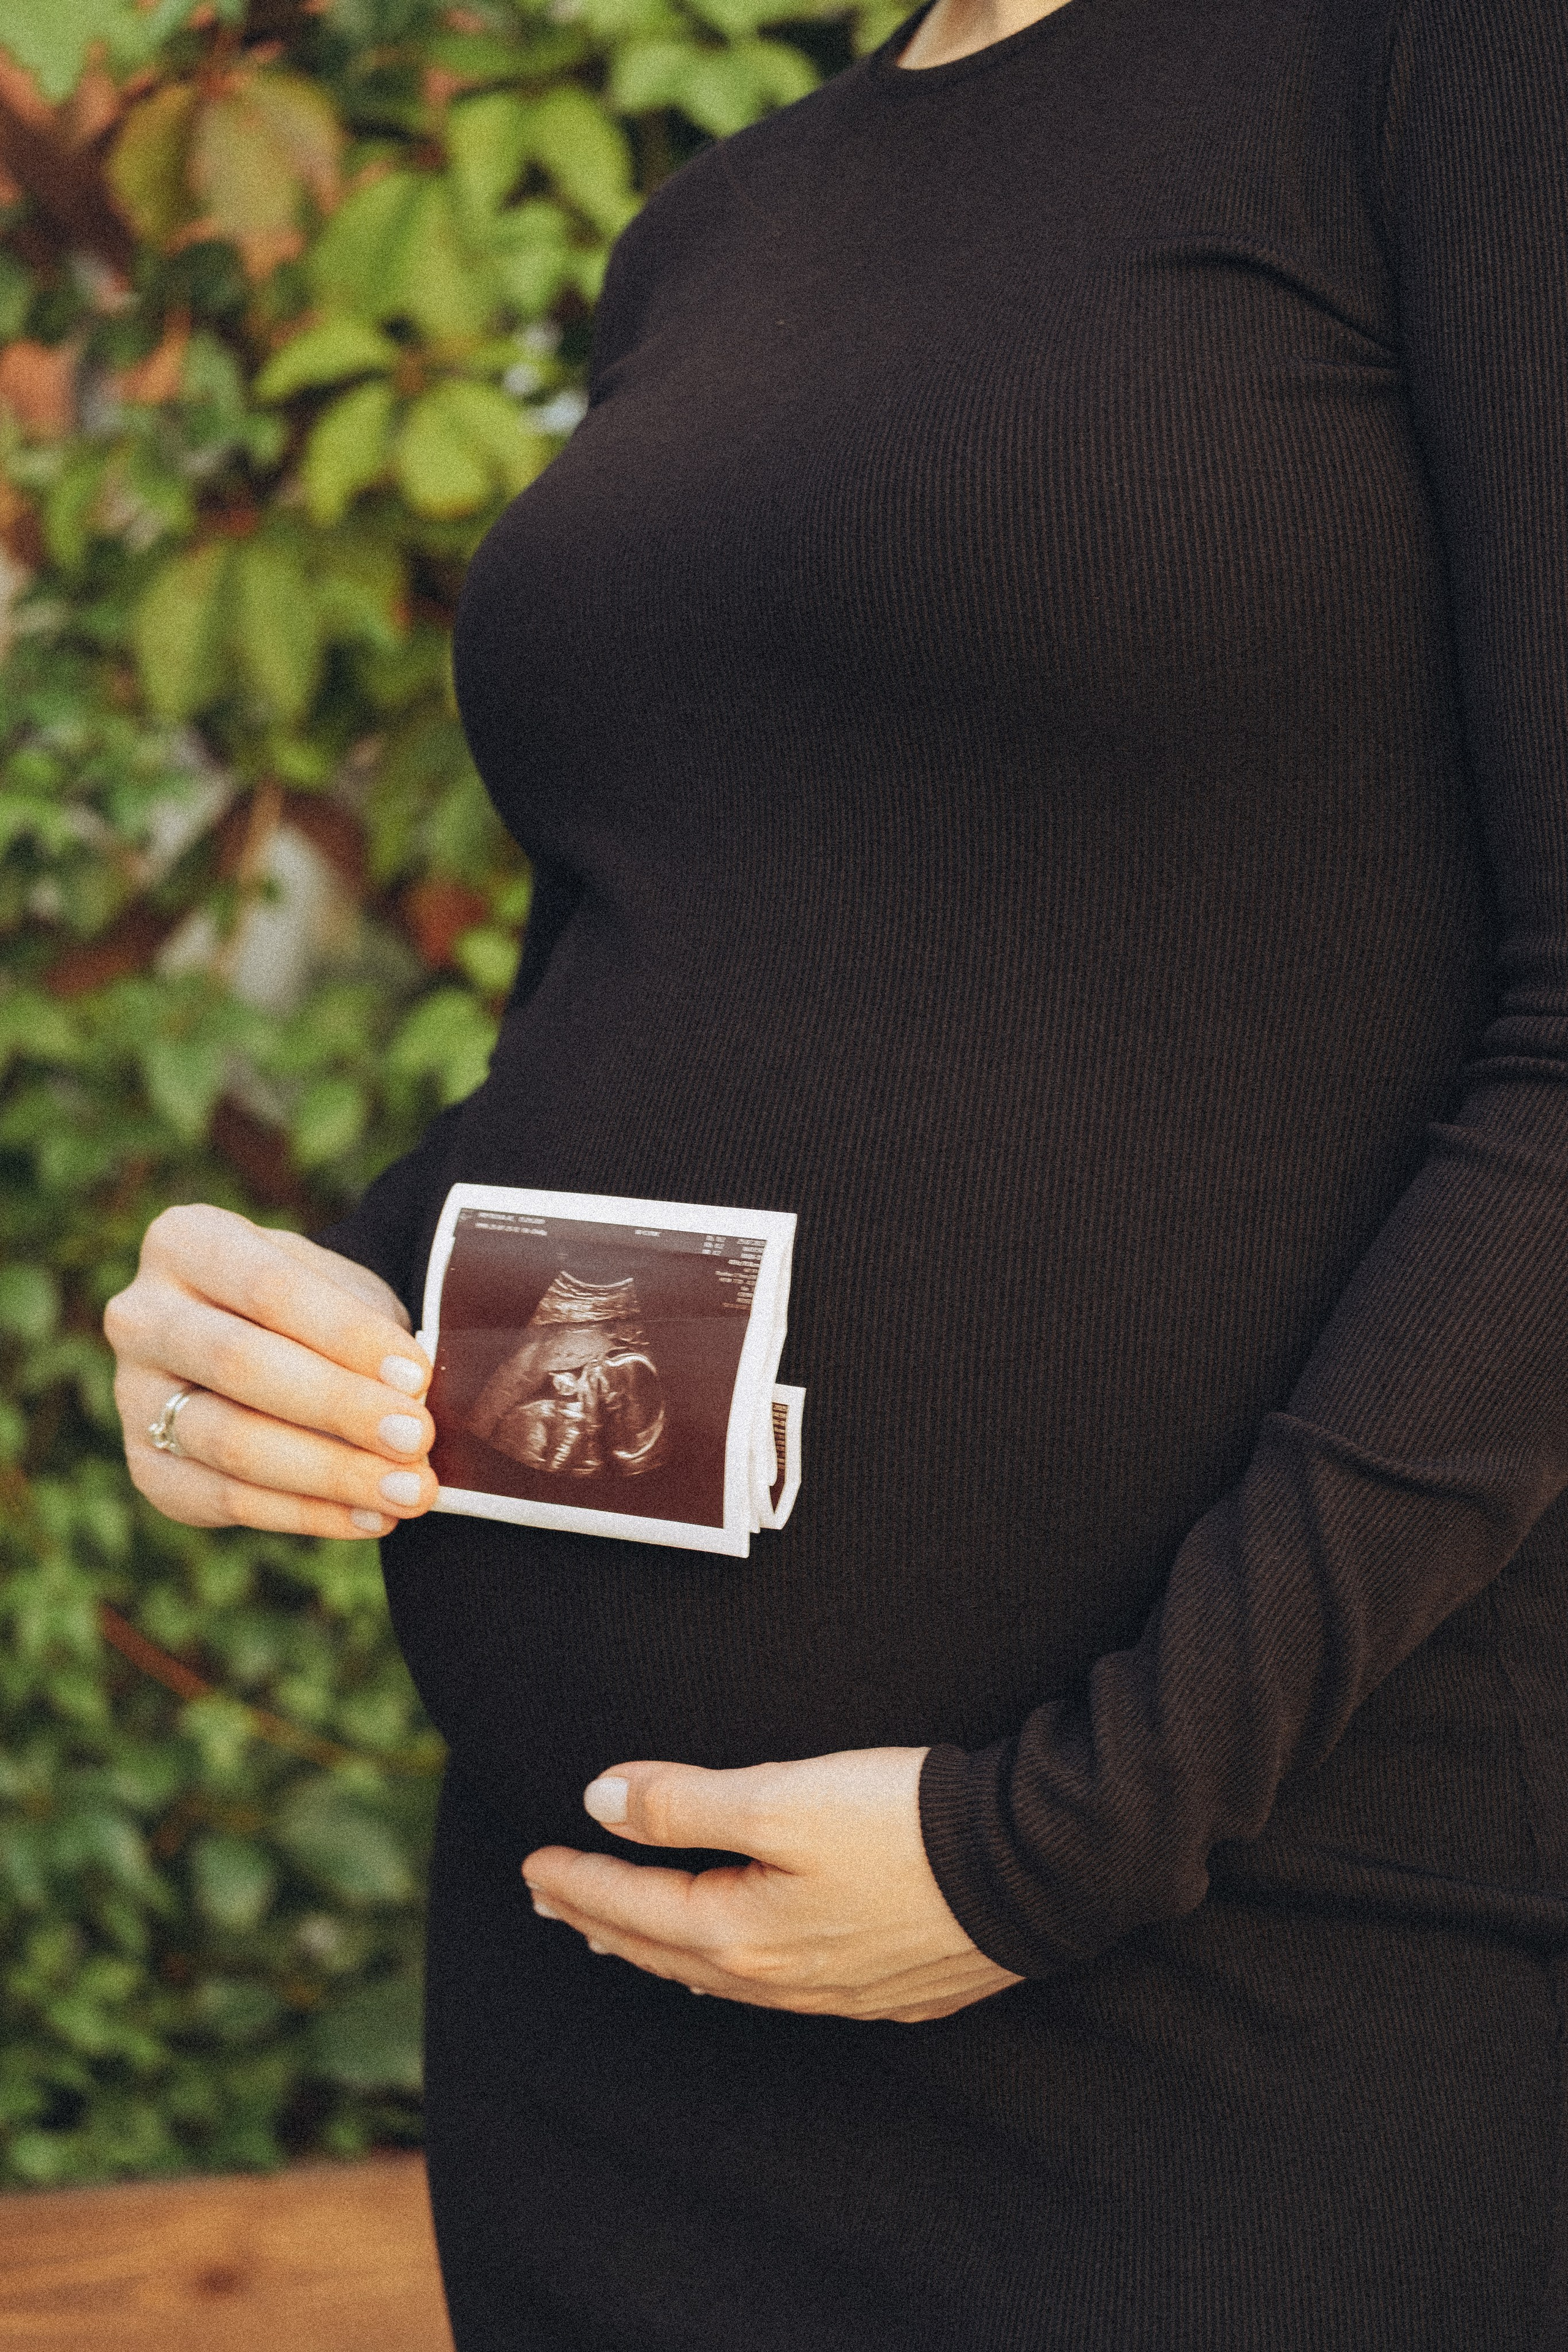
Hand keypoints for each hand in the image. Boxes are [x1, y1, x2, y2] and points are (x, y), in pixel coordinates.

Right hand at [105, 1205, 436, 1539]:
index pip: (269, 1287)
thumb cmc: (315, 1309)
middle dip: (338, 1406)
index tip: (417, 1376)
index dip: (345, 1334)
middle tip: (416, 1438)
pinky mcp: (148, 1469)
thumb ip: (368, 1334)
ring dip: (330, 1472)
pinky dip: (308, 1514)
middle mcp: (142, 1316)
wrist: (272, 1345)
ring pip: (230, 1441)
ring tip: (408, 1492)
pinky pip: (227, 1500)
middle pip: (240, 1364)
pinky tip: (370, 1517)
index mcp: (187, 1242)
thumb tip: (413, 1401)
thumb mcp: (343, 1291)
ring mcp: (133, 1396)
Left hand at [522, 1747, 1023, 2022]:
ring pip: (717, 1975)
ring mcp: (835, 1990)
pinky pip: (773, 1984)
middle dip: (602, 1921)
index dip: (579, 1881)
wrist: (1030, 1868)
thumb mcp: (781, 1797)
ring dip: (658, 1948)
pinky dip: (725, 1965)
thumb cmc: (905, 1826)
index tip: (533, 1862)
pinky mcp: (884, 1984)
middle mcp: (781, 1978)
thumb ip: (685, 1803)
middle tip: (553, 1898)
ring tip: (618, 1931)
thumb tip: (600, 1801)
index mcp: (744, 1934)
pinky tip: (730, 1957)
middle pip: (666, 1951)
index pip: (635, 1908)